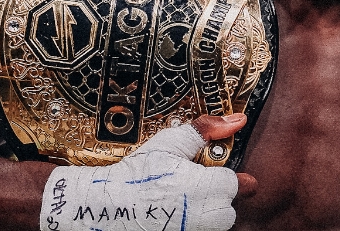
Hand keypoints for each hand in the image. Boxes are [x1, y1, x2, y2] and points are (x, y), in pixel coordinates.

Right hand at [40, 114, 257, 230]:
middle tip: (188, 188)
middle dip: (213, 198)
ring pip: (213, 225)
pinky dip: (188, 224)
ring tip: (176, 203)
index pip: (236, 183)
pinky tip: (169, 214)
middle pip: (227, 208)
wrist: (103, 208)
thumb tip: (235, 120)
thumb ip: (206, 130)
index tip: (207, 173)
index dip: (220, 175)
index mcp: (211, 189)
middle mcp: (209, 218)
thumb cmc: (135, 177)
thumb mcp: (169, 143)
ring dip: (202, 214)